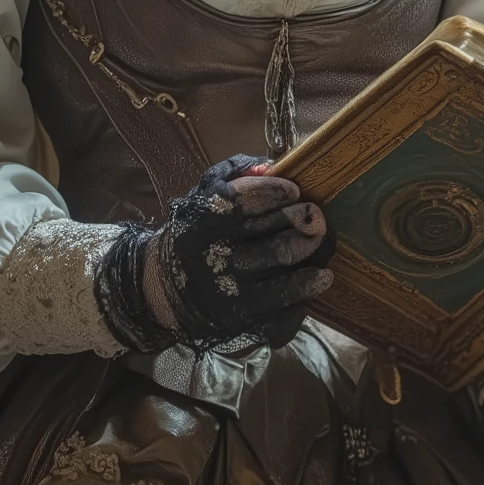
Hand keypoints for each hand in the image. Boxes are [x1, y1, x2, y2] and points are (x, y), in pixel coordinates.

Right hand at [94, 156, 334, 354]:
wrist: (161, 288)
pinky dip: (304, 294)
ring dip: (313, 257)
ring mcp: (235, 290)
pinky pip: (284, 308)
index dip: (281, 194)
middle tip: (316, 218)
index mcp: (210, 219)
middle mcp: (223, 255)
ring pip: (286, 274)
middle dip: (305, 225)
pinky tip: (315, 280)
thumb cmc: (193, 234)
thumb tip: (270, 166)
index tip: (295, 193)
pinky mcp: (245, 318)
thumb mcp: (202, 196)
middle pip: (279, 239)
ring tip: (321, 245)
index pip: (255, 200)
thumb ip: (234, 175)